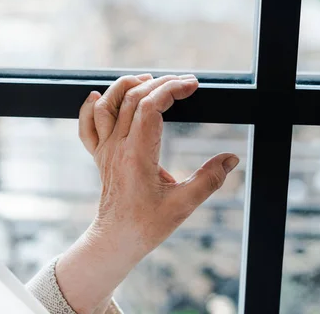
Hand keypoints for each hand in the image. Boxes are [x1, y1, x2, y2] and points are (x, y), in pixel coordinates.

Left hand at [79, 74, 238, 256]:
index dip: (172, 89)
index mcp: (137, 154)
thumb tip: (232, 158)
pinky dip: (89, 107)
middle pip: (133, 99)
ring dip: (125, 87)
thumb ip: (209, 179)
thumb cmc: (147, 225)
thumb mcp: (184, 205)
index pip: (151, 107)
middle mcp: (117, 147)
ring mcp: (105, 150)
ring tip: (148, 80)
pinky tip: (96, 96)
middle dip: (159, 83)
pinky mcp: (99, 156)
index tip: (192, 84)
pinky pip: (87, 126)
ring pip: (106, 106)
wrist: (116, 239)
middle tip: (183, 82)